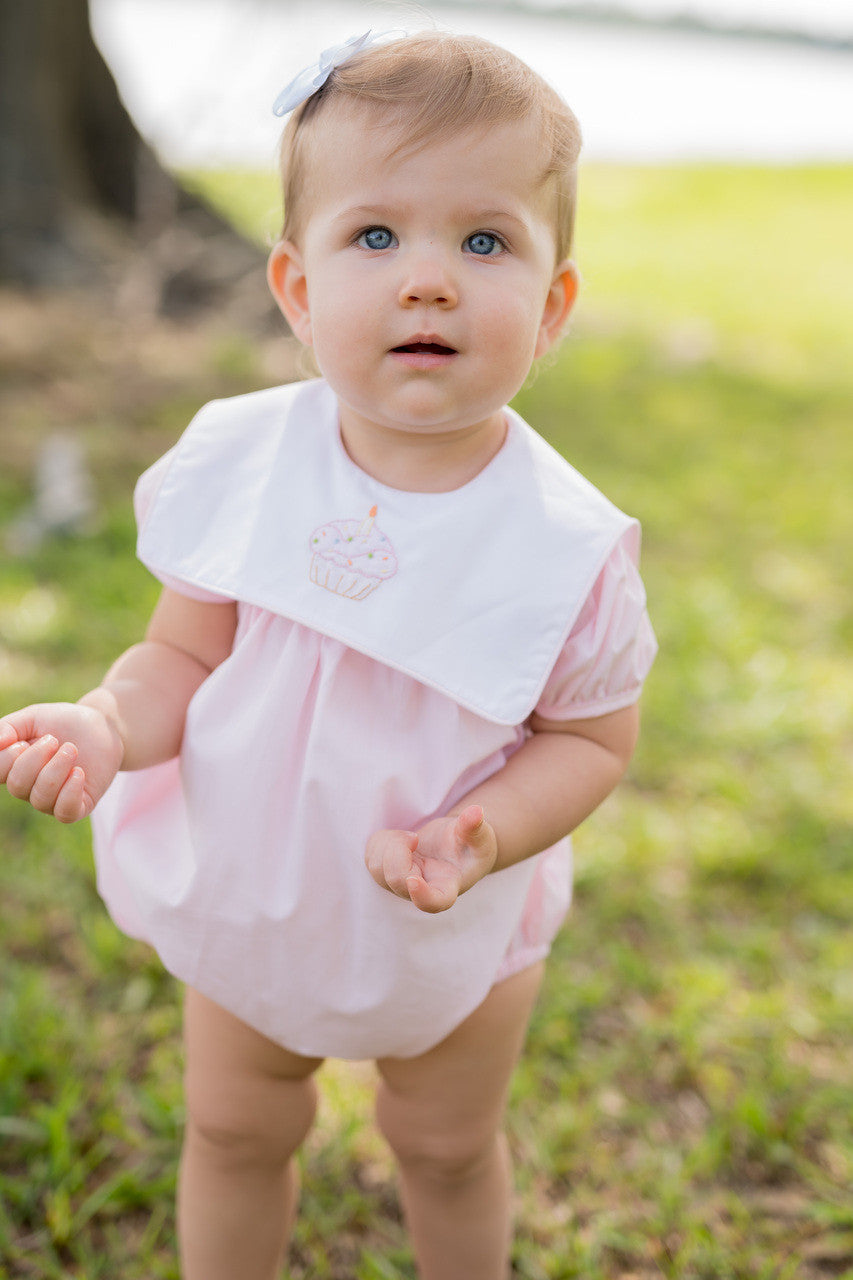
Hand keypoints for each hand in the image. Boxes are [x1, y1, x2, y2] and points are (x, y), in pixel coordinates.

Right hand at [0, 702, 124, 822]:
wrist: (102, 726)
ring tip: (71, 749)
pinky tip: (79, 772)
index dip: (8, 758)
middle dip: (36, 758)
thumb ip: (8, 727)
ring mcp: (53, 800)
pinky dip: (70, 792)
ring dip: (56, 769)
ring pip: (41, 798)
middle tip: (55, 740)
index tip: (23, 741)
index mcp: (13, 768)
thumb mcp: (33, 717)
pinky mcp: (78, 806)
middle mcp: (29, 788)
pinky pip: (65, 813)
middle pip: (17, 785)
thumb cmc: (63, 722)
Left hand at [365, 805, 497, 913]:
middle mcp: (421, 891)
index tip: (413, 880)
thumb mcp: (479, 835)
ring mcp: (401, 884)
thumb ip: (474, 826)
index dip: (421, 896)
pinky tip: (400, 839)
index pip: (433, 903)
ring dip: (389, 845)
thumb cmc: (471, 845)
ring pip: (377, 870)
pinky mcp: (387, 871)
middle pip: (397, 881)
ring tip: (411, 838)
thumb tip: (476, 811)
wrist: (457, 847)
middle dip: (398, 852)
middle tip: (414, 838)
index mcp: (447, 887)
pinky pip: (371, 858)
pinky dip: (381, 842)